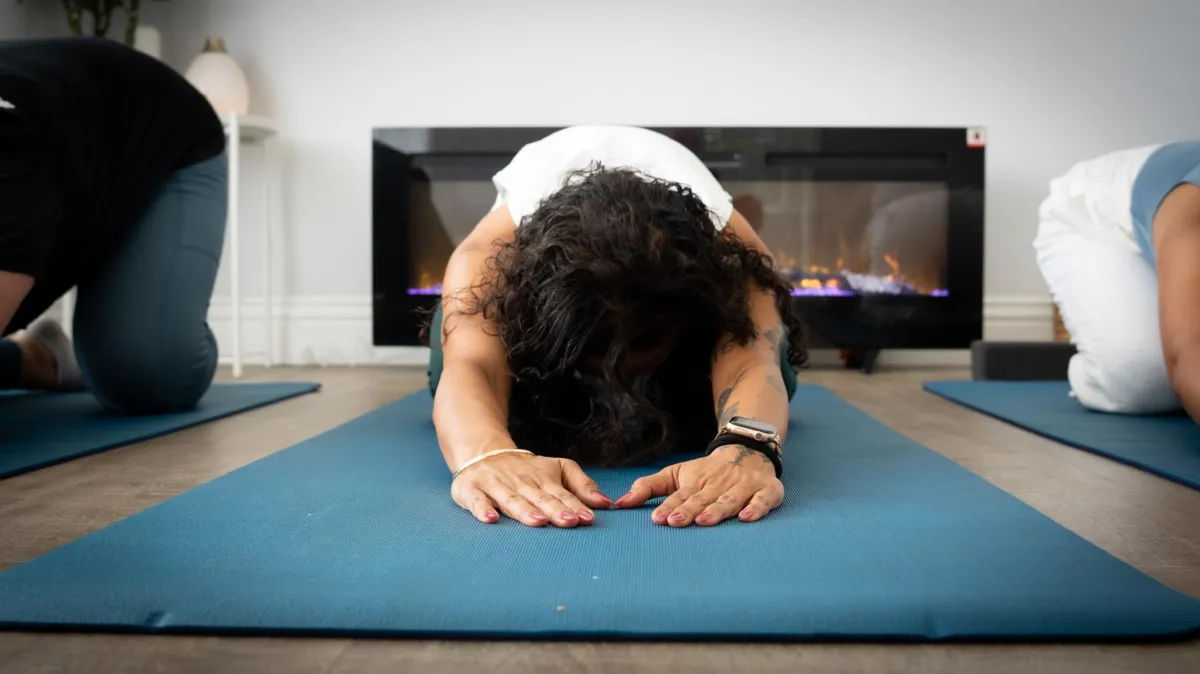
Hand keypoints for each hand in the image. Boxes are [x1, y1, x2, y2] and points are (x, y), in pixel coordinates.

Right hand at [451, 452, 612, 527]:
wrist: (483, 452)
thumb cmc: (527, 469)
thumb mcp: (557, 469)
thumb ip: (581, 485)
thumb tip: (605, 503)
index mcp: (543, 478)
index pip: (561, 494)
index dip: (574, 506)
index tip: (587, 519)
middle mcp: (520, 482)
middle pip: (539, 498)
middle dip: (554, 510)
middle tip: (569, 522)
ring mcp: (495, 485)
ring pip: (512, 499)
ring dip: (524, 511)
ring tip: (538, 522)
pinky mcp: (471, 489)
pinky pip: (476, 500)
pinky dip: (482, 509)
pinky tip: (490, 519)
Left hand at [613, 445, 783, 525]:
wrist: (747, 449)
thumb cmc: (706, 471)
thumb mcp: (676, 474)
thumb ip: (649, 487)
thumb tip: (620, 503)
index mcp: (696, 480)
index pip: (681, 495)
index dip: (671, 506)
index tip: (658, 519)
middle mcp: (719, 483)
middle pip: (703, 498)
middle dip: (689, 510)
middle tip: (675, 521)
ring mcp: (744, 486)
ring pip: (730, 499)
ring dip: (717, 510)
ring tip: (704, 521)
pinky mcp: (767, 490)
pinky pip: (763, 499)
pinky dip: (757, 508)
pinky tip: (746, 518)